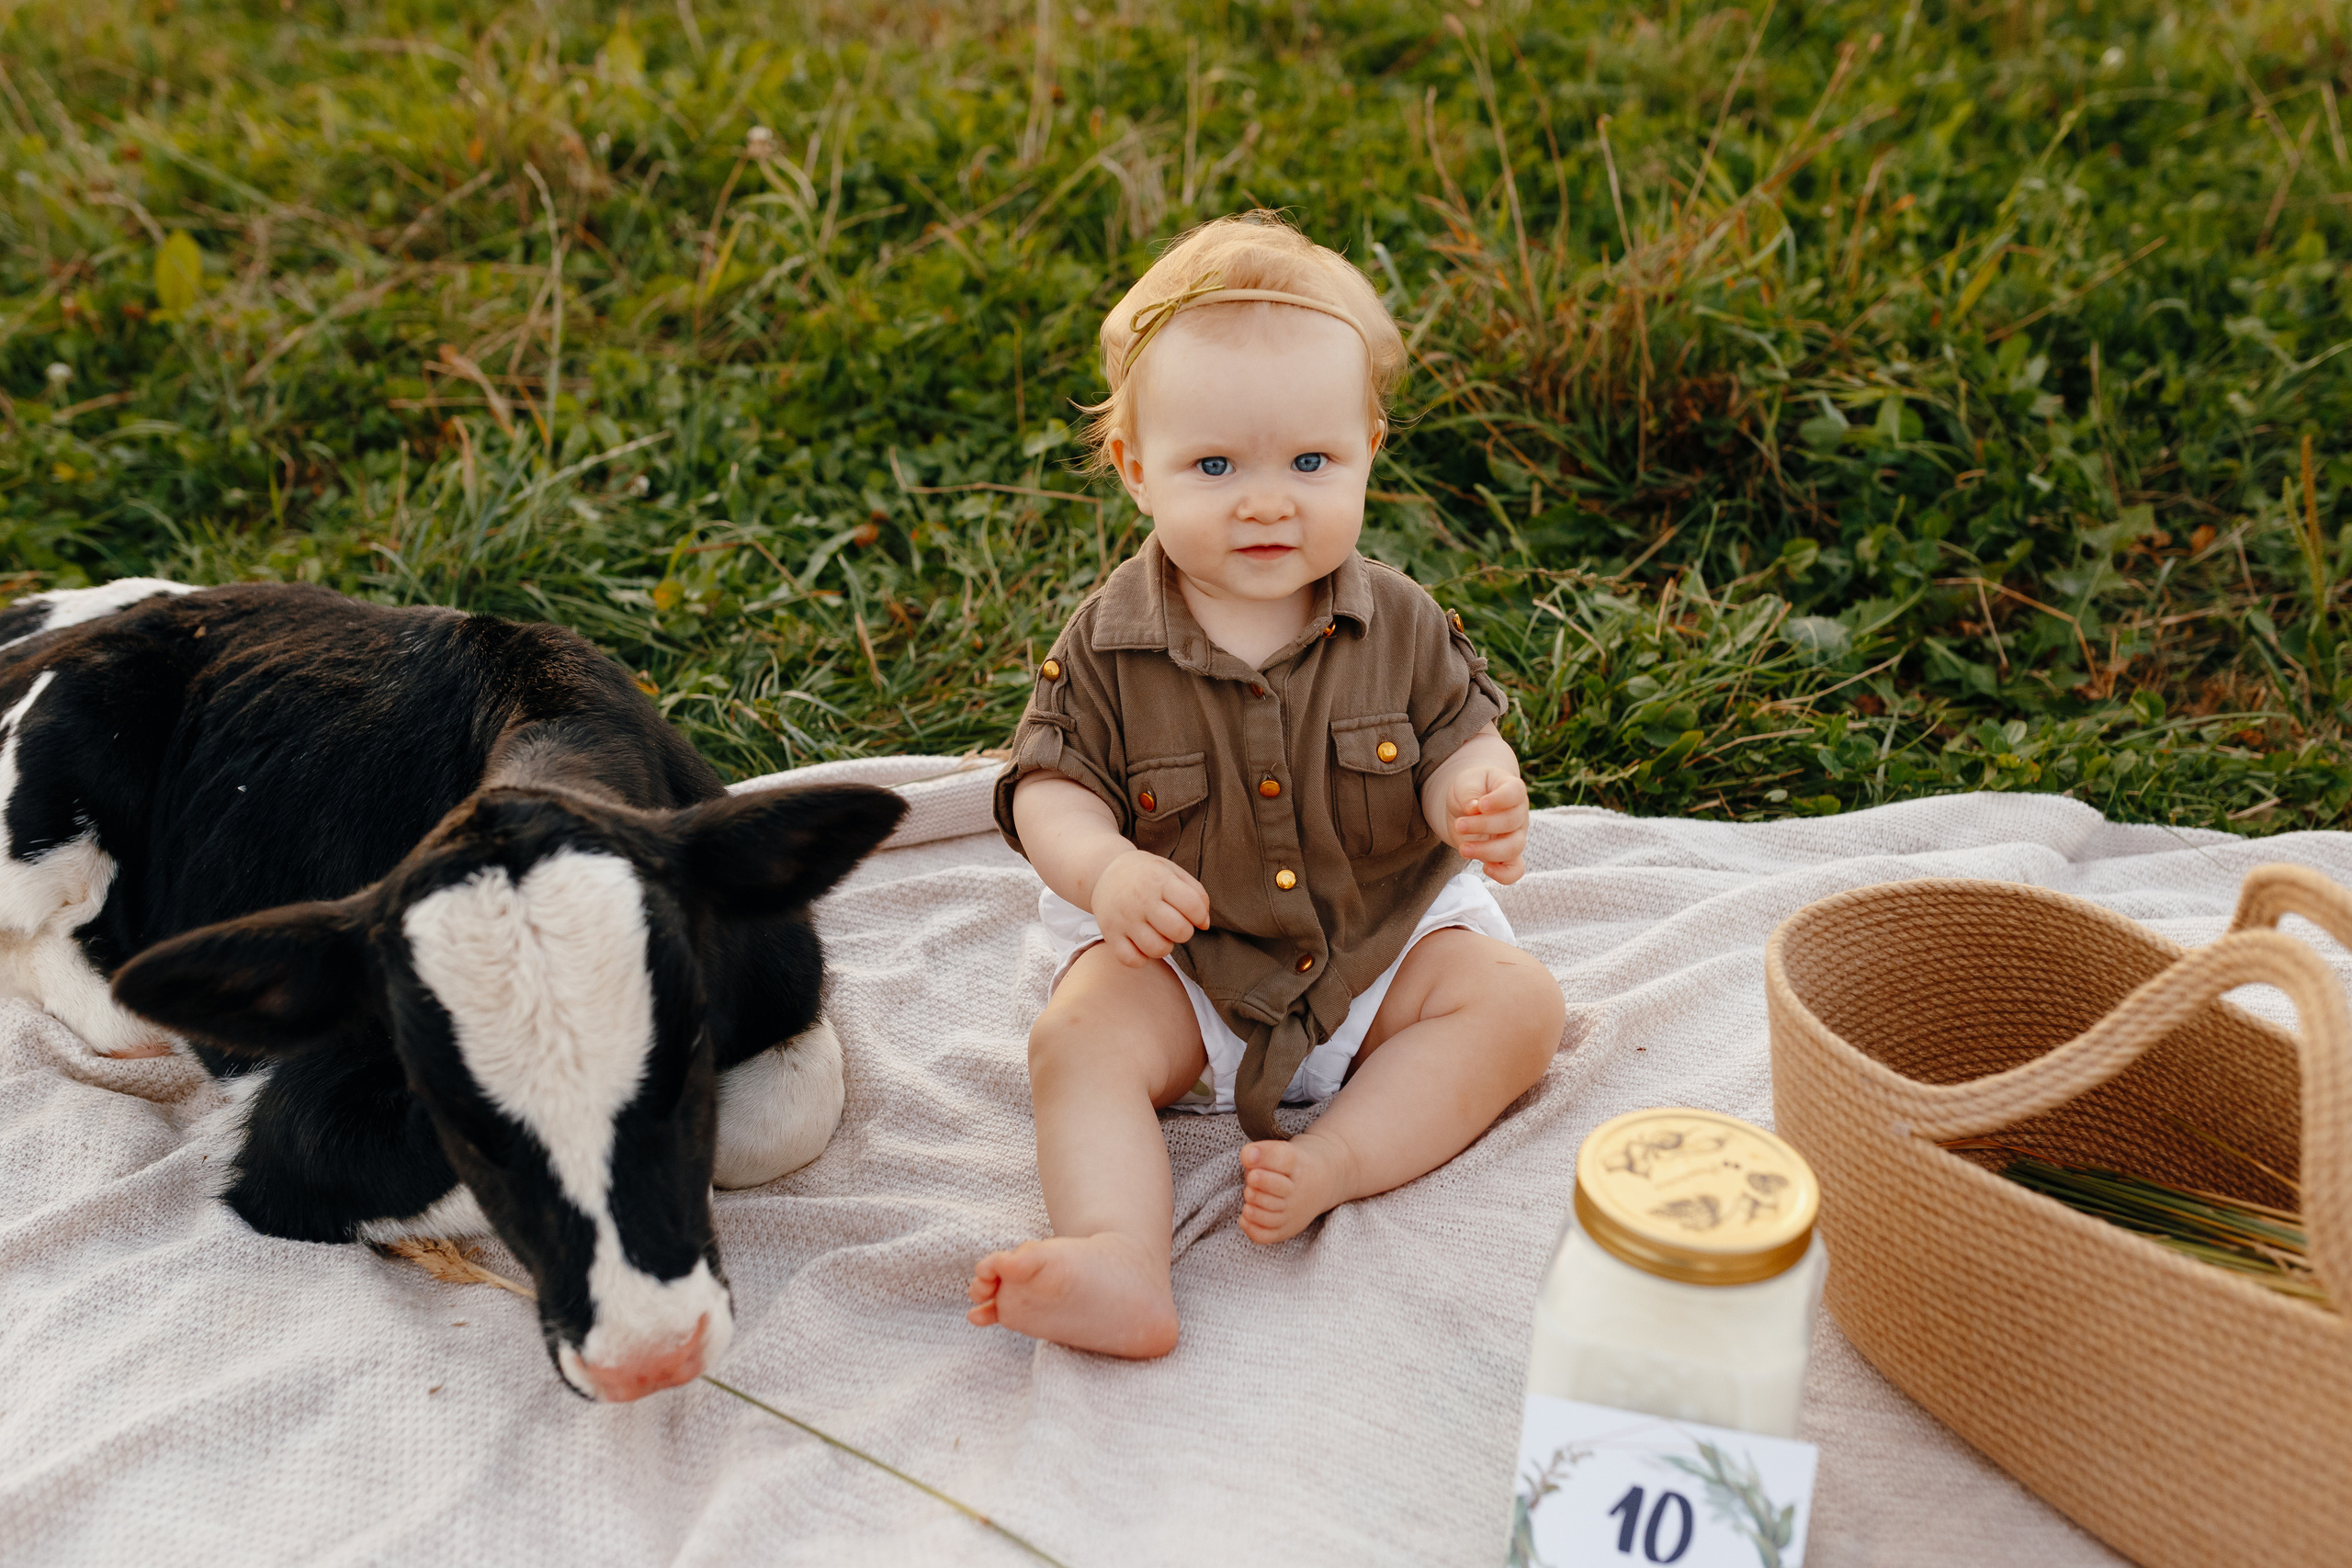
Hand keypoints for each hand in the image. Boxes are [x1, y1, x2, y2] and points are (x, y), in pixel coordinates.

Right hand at [1092, 849, 1210, 966]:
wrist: (1106, 872)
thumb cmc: (1147, 876)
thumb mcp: (1173, 872)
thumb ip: (1196, 894)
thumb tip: (1204, 925)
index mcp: (1160, 880)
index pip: (1192, 905)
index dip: (1200, 916)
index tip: (1195, 916)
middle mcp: (1141, 900)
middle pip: (1178, 931)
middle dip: (1184, 932)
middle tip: (1175, 924)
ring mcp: (1124, 919)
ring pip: (1157, 949)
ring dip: (1165, 946)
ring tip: (1159, 934)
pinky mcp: (1110, 934)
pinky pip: (1132, 960)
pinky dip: (1141, 958)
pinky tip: (1141, 944)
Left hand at [1444, 766, 1528, 884]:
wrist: (1466, 805)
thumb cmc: (1471, 789)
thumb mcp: (1466, 782)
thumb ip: (1469, 791)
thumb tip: (1472, 807)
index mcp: (1511, 789)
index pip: (1515, 792)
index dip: (1500, 800)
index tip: (1480, 805)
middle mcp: (1519, 813)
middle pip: (1511, 821)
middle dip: (1482, 825)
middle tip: (1459, 825)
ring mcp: (1516, 836)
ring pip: (1513, 847)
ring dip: (1486, 850)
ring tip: (1463, 848)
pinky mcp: (1507, 855)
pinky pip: (1515, 870)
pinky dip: (1503, 874)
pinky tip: (1485, 868)